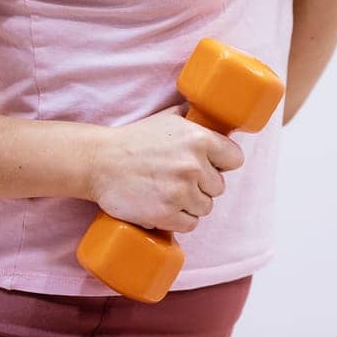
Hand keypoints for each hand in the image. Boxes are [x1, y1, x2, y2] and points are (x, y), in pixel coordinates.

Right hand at [82, 104, 244, 233]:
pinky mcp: (166, 214)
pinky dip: (180, 221)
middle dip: (204, 185)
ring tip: (172, 195)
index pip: (235, 159)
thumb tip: (212, 112)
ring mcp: (181, 192)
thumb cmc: (135, 139)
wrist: (100, 162)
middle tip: (182, 180)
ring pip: (206, 207)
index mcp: (200, 139)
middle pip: (219, 187)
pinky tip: (168, 210)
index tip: (213, 165)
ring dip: (192, 204)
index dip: (223, 163)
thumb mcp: (167, 118)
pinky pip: (190, 225)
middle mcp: (194, 166)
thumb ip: (192, 116)